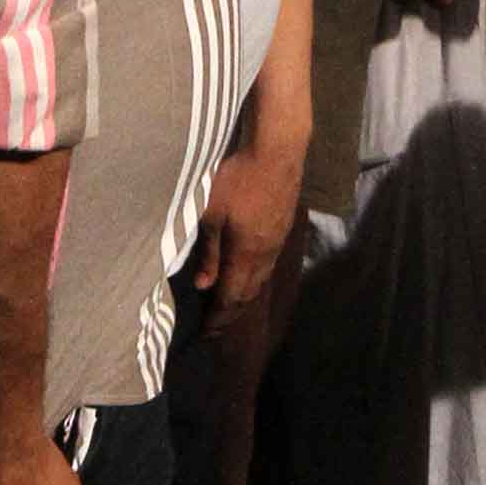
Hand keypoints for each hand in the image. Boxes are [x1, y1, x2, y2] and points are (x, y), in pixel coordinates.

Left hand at [192, 140, 302, 323]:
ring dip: (244, 296)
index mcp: (246, 255)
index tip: (206, 333)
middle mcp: (265, 254)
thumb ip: (209, 252)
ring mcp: (277, 241)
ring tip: (229, 304)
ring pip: (260, 279)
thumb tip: (203, 285)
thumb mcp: (212, 214)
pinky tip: (247, 272)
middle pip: (248, 293)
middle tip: (216, 325)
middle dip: (231, 313)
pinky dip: (254, 277)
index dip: (218, 317)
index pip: (231, 298)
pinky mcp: (282, 227)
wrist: (278, 151)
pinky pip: (267, 264)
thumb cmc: (238, 178)